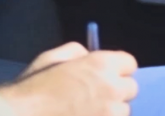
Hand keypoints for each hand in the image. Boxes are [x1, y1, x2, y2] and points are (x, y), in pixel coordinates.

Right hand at [0, 42, 137, 115]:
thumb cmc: (33, 87)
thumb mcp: (53, 57)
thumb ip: (77, 53)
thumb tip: (88, 55)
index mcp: (101, 65)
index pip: (130, 63)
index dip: (118, 69)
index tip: (107, 75)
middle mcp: (112, 90)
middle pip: (131, 90)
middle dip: (117, 92)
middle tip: (98, 97)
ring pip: (123, 113)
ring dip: (111, 113)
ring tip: (90, 113)